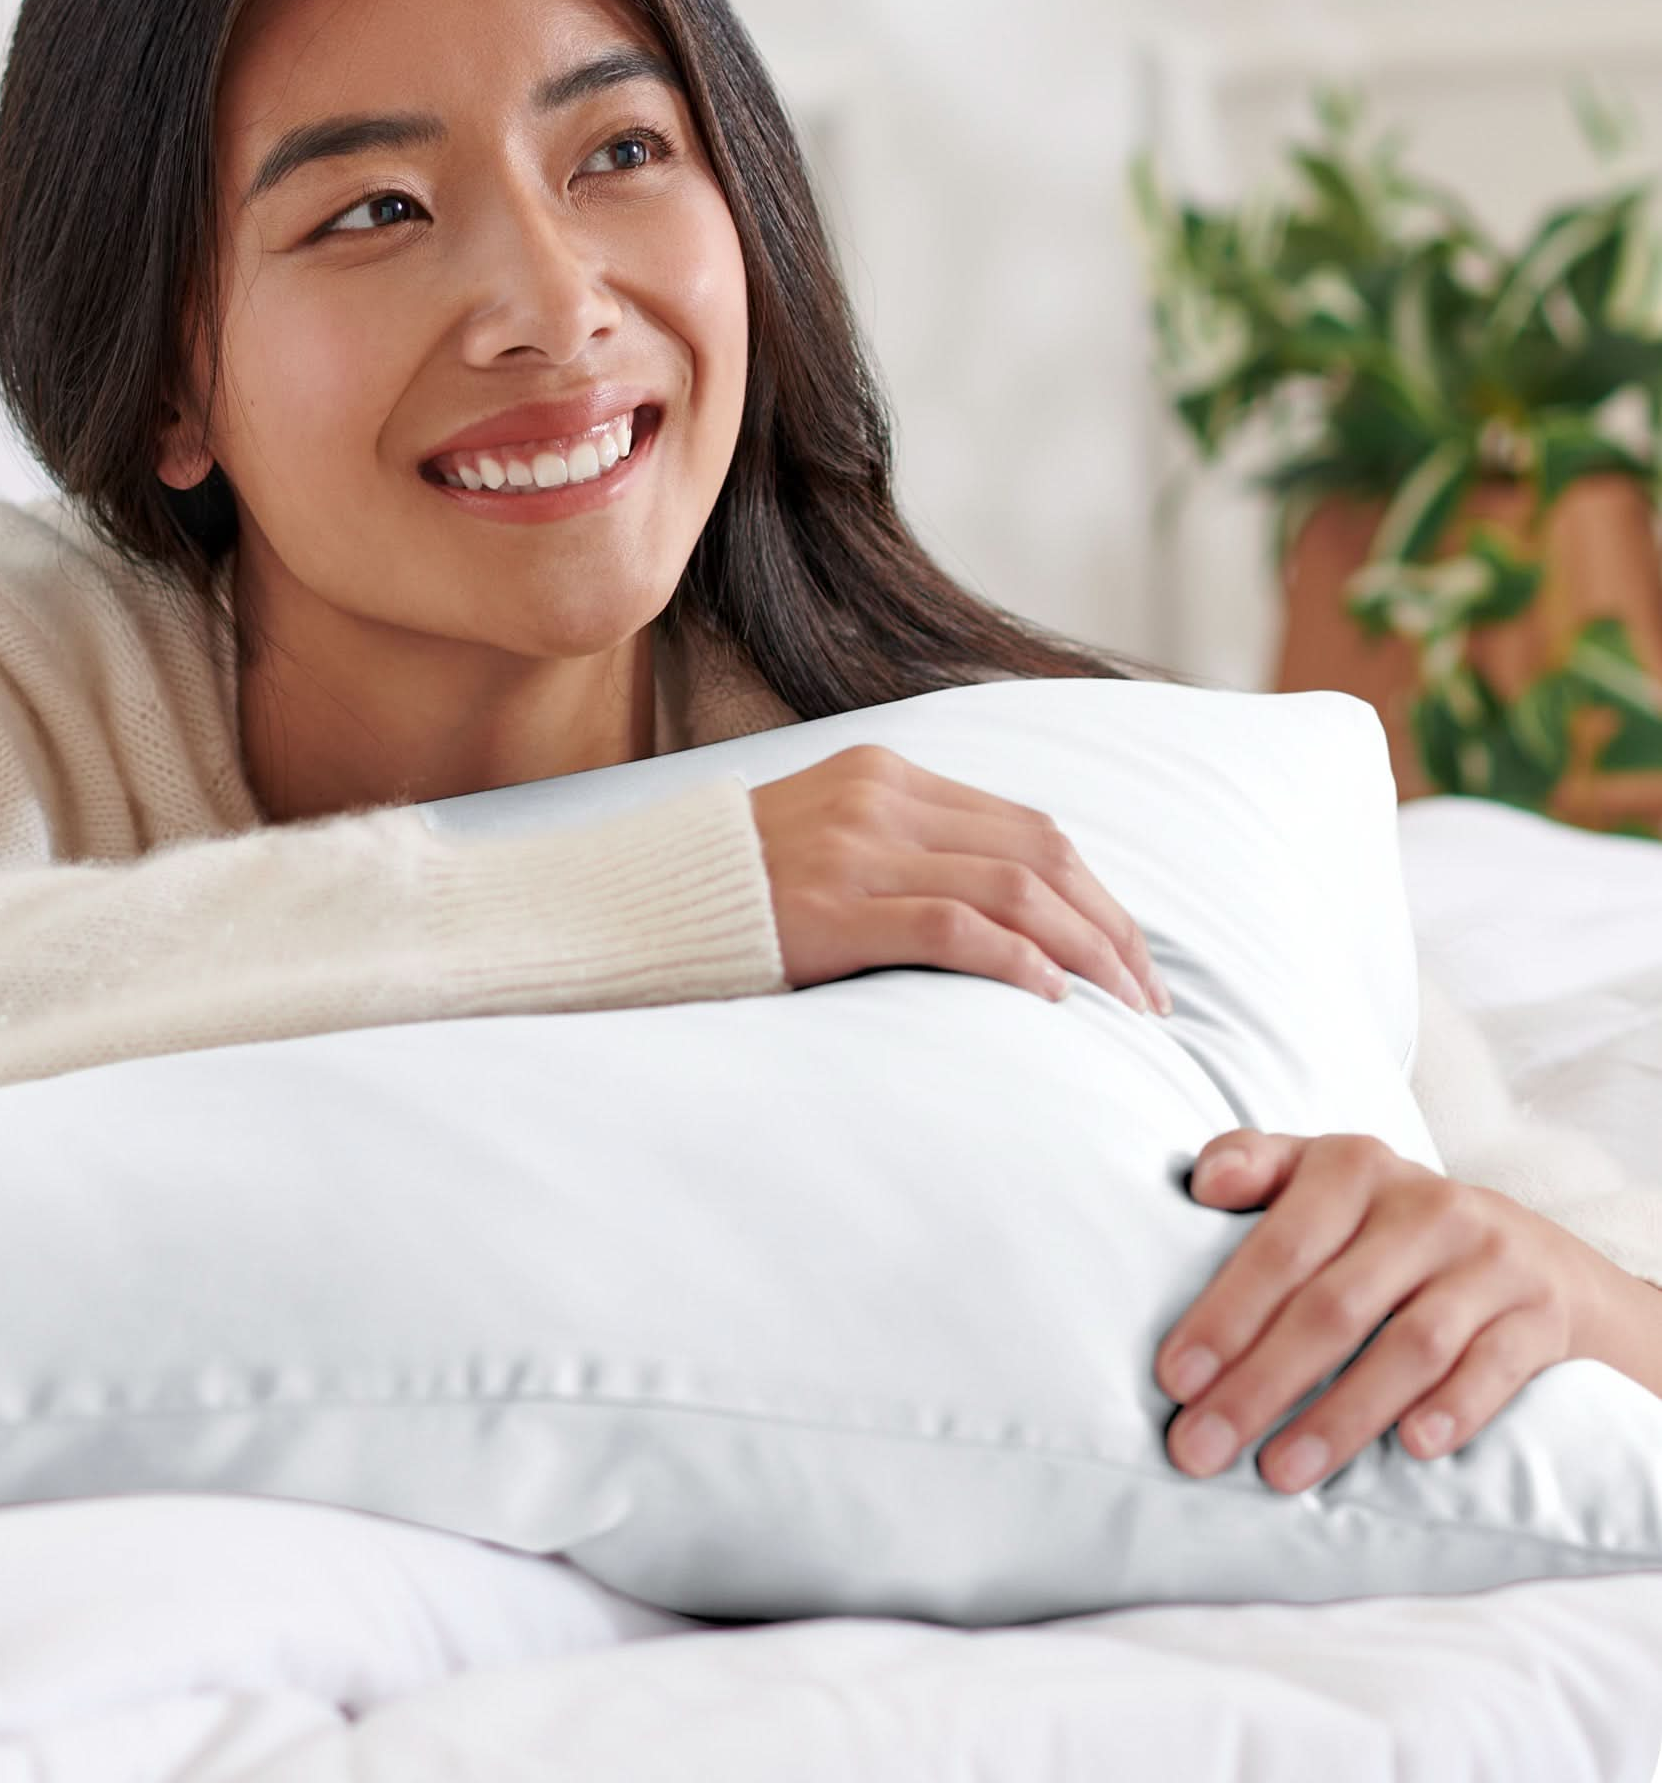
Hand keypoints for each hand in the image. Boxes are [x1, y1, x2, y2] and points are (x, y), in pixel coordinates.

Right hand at [748, 744, 1169, 1015]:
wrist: (634, 902)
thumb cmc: (736, 891)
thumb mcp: (827, 840)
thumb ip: (905, 850)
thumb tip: (1006, 907)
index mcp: (885, 774)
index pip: (1028, 826)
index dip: (1096, 893)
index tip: (1130, 954)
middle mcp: (879, 799)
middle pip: (1039, 854)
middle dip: (1110, 927)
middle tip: (1148, 997)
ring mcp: (855, 850)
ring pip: (1014, 888)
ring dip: (1085, 951)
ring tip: (1121, 1007)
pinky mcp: (833, 908)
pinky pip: (954, 928)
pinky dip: (1017, 961)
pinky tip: (1050, 999)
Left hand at [1154, 1129, 1606, 1491]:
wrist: (1535, 1252)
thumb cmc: (1389, 1222)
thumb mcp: (1323, 1176)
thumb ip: (1256, 1165)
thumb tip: (1204, 1183)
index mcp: (1353, 1167)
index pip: (1279, 1248)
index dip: (1224, 1315)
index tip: (1173, 1382)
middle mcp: (1425, 1208)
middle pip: (1333, 1307)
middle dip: (1260, 1385)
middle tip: (1201, 1449)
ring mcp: (1490, 1262)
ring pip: (1409, 1348)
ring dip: (1340, 1417)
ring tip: (1279, 1472)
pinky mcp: (1540, 1315)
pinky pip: (1494, 1367)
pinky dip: (1453, 1409)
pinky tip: (1412, 1449)